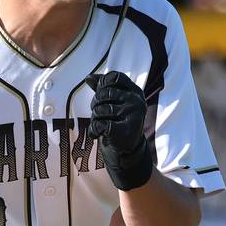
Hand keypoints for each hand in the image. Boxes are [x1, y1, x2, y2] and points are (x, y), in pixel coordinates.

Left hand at [86, 71, 152, 190]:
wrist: (127, 149)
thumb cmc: (118, 121)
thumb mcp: (113, 102)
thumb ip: (102, 88)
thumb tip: (88, 77)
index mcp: (135, 91)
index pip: (114, 77)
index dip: (102, 84)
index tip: (102, 95)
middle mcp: (137, 101)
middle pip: (103, 93)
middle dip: (95, 104)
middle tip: (101, 114)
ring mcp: (133, 115)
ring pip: (100, 109)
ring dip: (94, 118)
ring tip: (102, 125)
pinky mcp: (125, 130)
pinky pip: (99, 124)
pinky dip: (94, 131)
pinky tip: (97, 135)